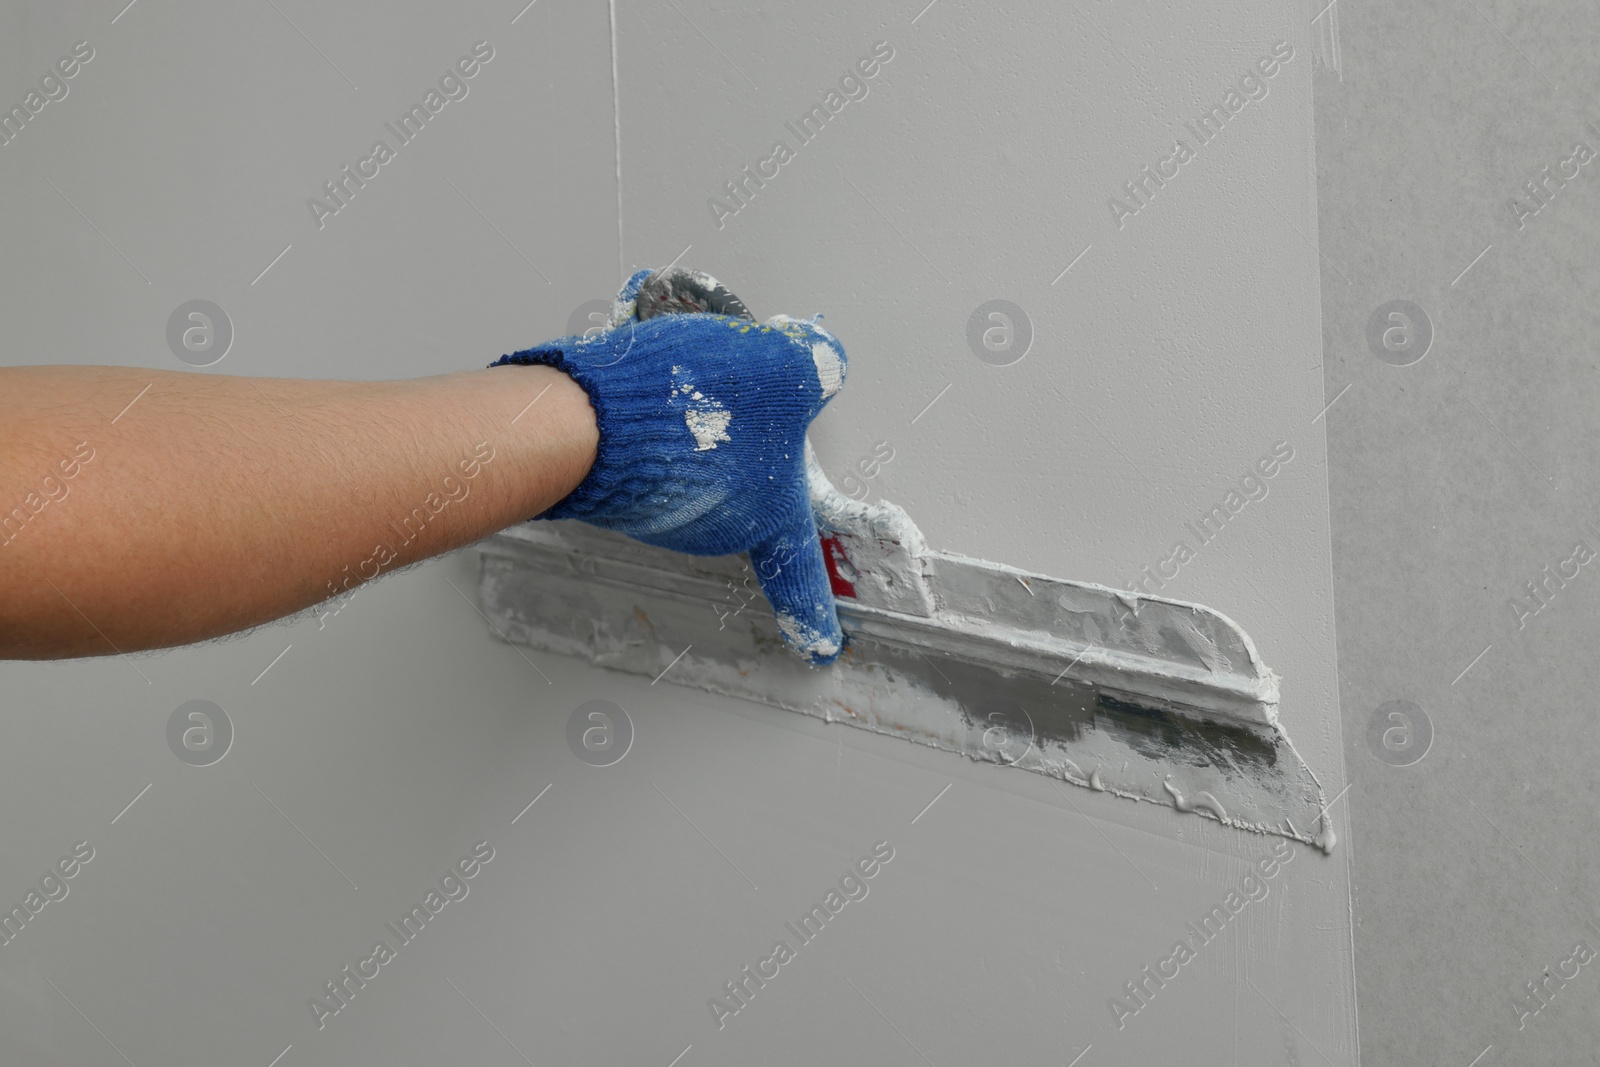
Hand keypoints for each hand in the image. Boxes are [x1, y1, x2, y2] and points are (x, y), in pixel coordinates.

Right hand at [490, 269, 848, 664]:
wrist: (587, 416)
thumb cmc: (688, 406)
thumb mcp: (781, 367)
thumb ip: (815, 365)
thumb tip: (823, 361)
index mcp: (768, 517)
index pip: (802, 570)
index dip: (817, 609)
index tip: (824, 645)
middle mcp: (717, 529)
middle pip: (746, 492)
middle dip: (742, 446)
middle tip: (733, 397)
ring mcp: (664, 515)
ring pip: (696, 468)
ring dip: (694, 430)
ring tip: (684, 385)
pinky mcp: (621, 492)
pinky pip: (653, 457)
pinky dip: (656, 427)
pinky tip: (649, 394)